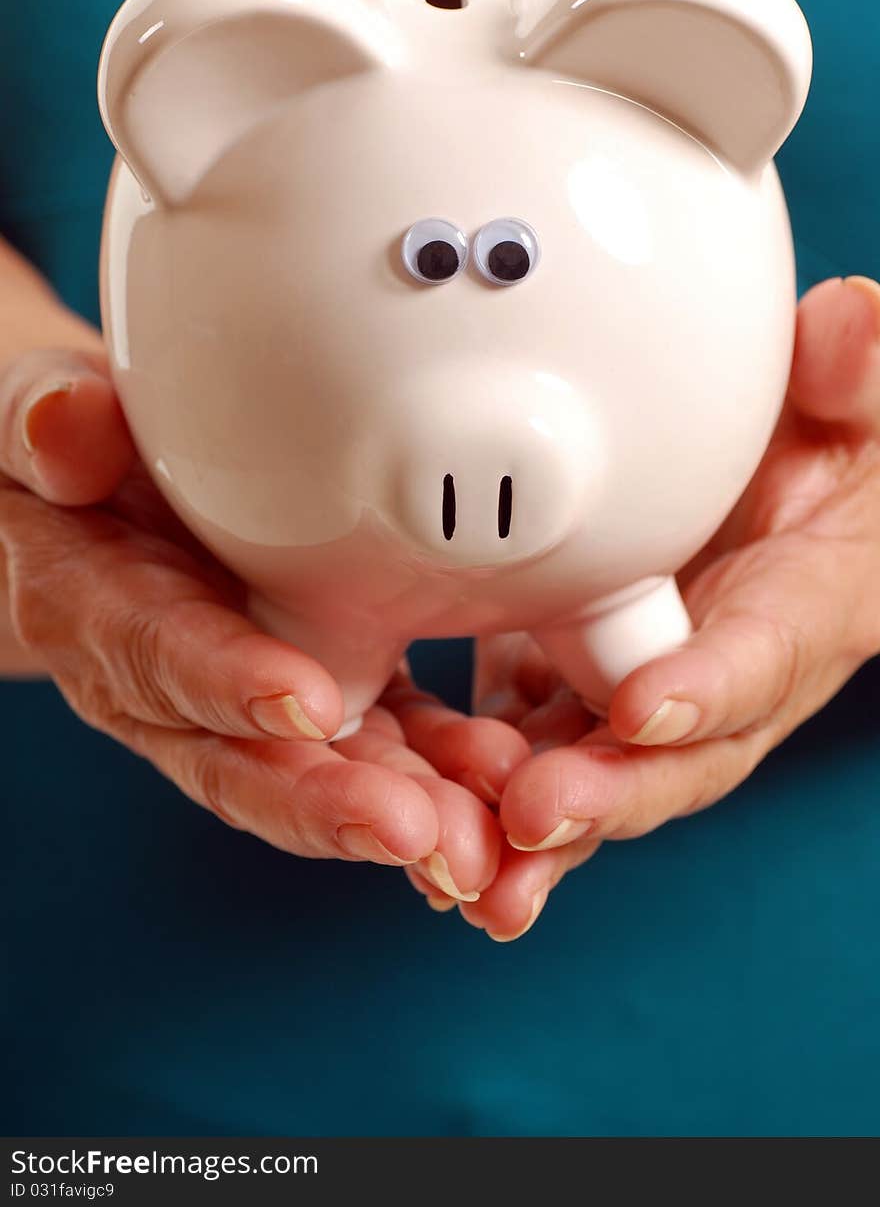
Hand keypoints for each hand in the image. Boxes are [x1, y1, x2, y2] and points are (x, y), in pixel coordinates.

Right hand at [0, 346, 502, 886]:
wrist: (111, 485)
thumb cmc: (80, 445)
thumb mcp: (38, 413)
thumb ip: (46, 422)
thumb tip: (64, 429)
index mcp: (97, 610)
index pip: (157, 655)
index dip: (225, 683)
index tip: (304, 702)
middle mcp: (168, 682)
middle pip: (241, 758)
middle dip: (328, 801)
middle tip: (418, 834)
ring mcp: (247, 700)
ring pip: (320, 770)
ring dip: (399, 810)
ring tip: (480, 839)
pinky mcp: (321, 687)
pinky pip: (378, 739)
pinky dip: (436, 772)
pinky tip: (501, 784)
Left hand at [405, 277, 879, 938]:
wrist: (785, 506)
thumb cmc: (824, 455)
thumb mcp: (850, 407)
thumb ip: (851, 375)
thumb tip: (851, 322)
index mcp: (800, 611)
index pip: (763, 655)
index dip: (707, 688)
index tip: (642, 707)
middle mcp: (721, 680)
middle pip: (672, 756)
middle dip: (606, 790)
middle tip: (534, 815)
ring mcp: (645, 695)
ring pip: (591, 772)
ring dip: (529, 824)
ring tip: (461, 869)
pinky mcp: (577, 687)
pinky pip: (527, 743)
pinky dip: (477, 791)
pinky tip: (418, 825)